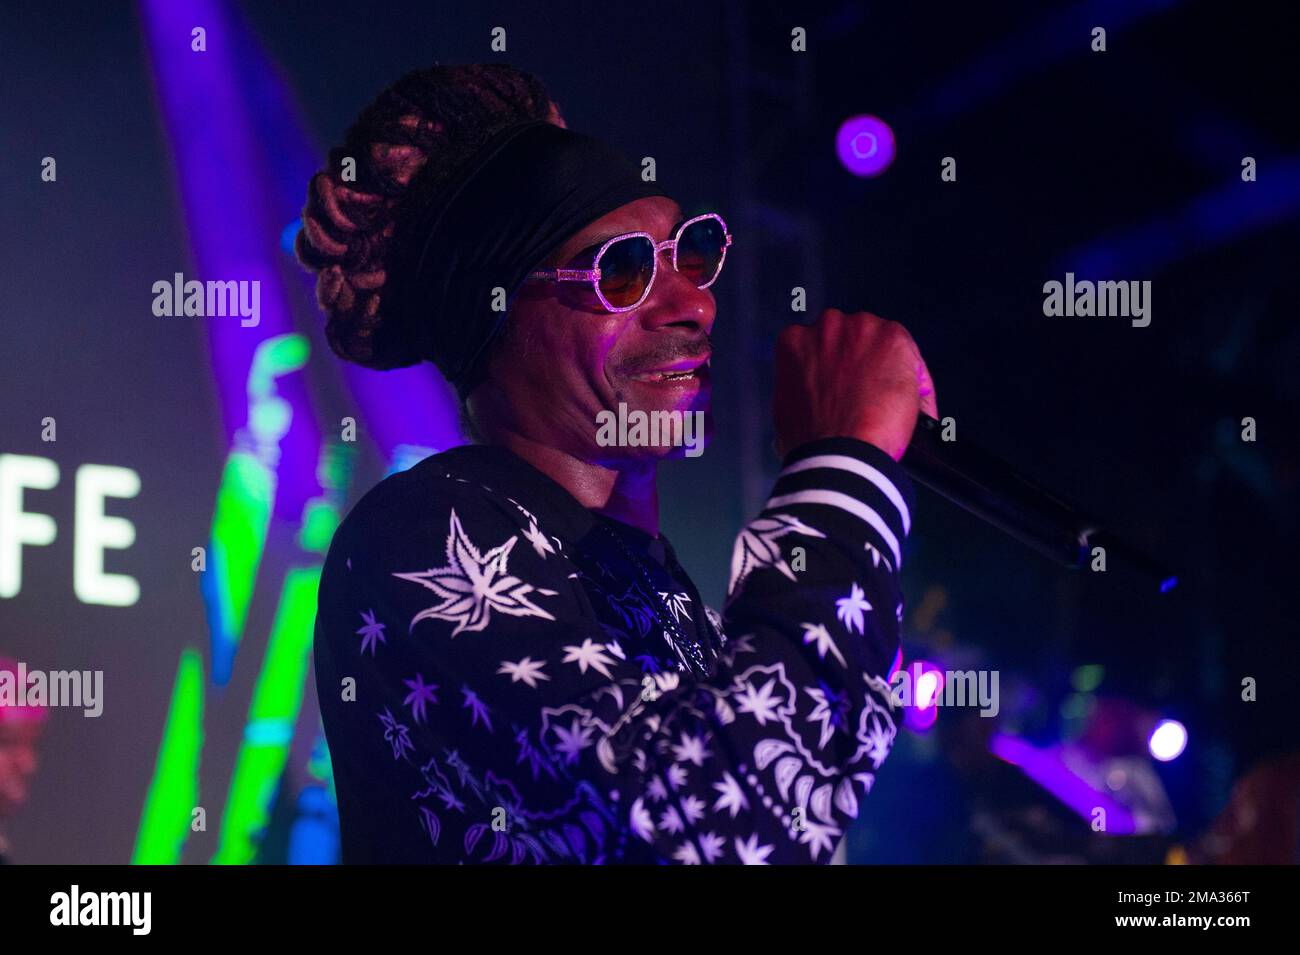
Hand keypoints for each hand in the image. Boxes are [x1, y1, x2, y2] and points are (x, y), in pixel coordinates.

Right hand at [773, 309, 936, 460]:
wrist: (837, 453)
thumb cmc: (811, 440)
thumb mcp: (788, 405)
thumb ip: (803, 386)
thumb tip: (814, 398)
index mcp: (795, 340)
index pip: (823, 347)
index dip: (838, 371)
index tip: (846, 389)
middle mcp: (827, 326)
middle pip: (855, 339)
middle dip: (863, 365)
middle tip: (867, 400)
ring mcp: (861, 330)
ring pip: (886, 346)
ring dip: (890, 372)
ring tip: (886, 409)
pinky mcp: (893, 340)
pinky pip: (914, 363)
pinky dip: (917, 389)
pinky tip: (905, 413)